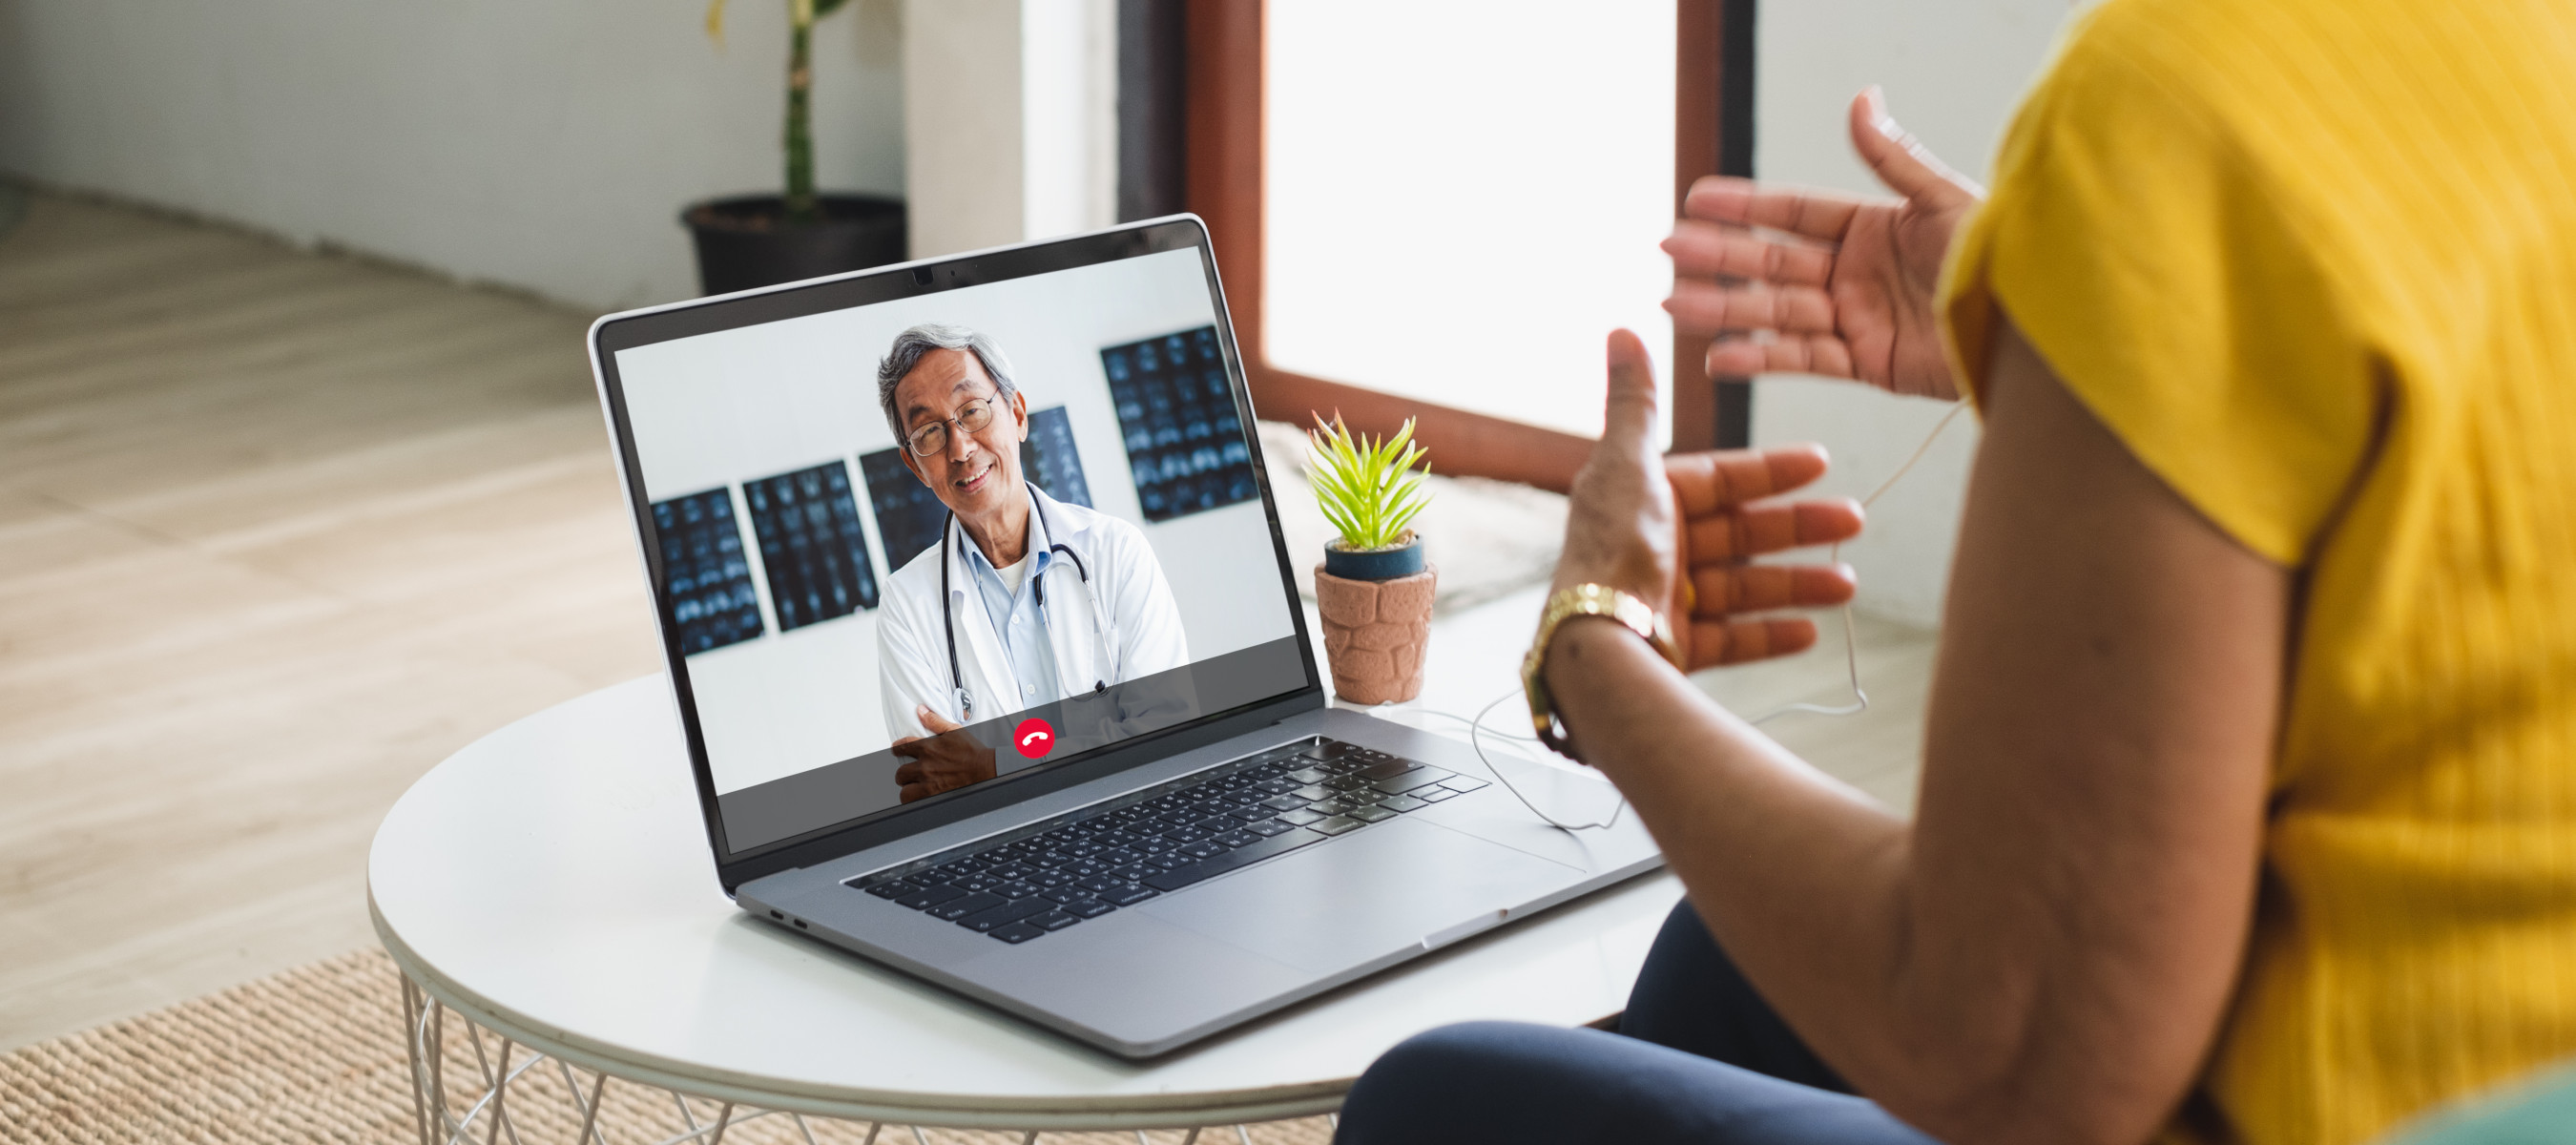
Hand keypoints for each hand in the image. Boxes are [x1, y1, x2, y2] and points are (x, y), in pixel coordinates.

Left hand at [891, 706, 996, 802]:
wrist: (985, 769)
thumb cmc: (972, 752)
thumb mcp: (954, 731)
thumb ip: (934, 721)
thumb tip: (921, 711)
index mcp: (928, 749)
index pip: (902, 747)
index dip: (897, 749)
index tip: (897, 750)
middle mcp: (925, 766)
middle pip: (900, 772)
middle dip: (903, 773)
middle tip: (908, 773)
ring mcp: (928, 783)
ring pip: (905, 790)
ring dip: (907, 788)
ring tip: (912, 787)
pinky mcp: (934, 795)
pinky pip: (914, 802)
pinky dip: (915, 800)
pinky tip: (919, 797)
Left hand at [1551, 331, 1861, 670]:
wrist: (1598, 638)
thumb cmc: (1612, 546)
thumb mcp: (1628, 462)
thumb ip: (1635, 401)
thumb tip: (1622, 329)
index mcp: (1640, 499)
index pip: (1717, 479)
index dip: (1769, 470)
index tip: (1821, 462)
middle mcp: (1650, 547)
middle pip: (1737, 534)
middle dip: (1797, 527)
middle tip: (1855, 519)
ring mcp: (1663, 600)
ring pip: (1742, 588)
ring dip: (1796, 583)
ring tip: (1849, 585)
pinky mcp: (1672, 646)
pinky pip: (1731, 639)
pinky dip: (1769, 635)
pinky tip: (1811, 631)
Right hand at [1663, 87, 1981, 400]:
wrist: (2028, 326)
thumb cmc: (1998, 258)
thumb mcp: (1940, 199)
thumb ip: (1890, 157)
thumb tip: (1861, 101)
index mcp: (1873, 228)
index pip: (1793, 213)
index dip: (1745, 207)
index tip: (1696, 201)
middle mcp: (1857, 273)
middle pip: (1773, 263)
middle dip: (1718, 258)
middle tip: (1668, 252)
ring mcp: (1857, 319)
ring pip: (1776, 312)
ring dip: (1723, 309)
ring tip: (1673, 306)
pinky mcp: (1867, 364)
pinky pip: (1803, 359)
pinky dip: (1760, 359)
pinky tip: (1718, 355)